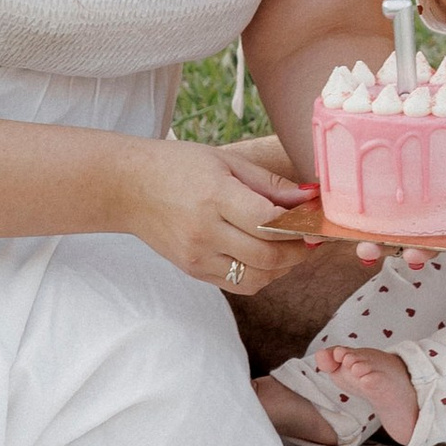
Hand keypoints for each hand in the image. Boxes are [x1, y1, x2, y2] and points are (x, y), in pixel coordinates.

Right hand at [122, 140, 314, 291]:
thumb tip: (310, 200)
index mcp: (215, 196)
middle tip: (310, 238)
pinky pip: (239, 284)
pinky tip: (266, 259)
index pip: (269, 222)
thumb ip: (270, 184)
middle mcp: (205, 231)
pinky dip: (261, 276)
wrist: (128, 187)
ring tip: (291, 248)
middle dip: (299, 251)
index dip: (301, 226)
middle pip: (268, 256)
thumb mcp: (226, 161)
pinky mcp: (193, 270)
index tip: (317, 222)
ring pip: (257, 278)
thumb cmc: (178, 166)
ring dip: (283, 268)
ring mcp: (197, 256)